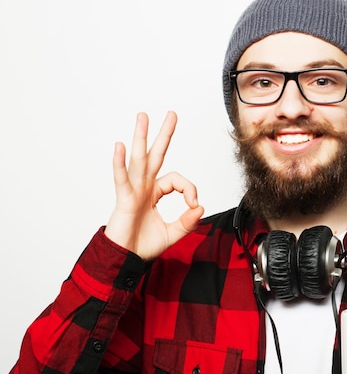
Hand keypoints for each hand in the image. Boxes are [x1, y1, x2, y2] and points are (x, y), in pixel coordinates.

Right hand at [104, 111, 203, 259]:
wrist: (125, 259)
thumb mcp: (173, 233)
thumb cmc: (143, 245)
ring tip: (143, 116)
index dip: (190, 189)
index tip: (194, 205)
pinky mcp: (124, 199)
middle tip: (171, 114)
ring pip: (139, 159)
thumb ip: (188, 221)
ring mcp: (133, 191)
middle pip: (155, 155)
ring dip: (141, 137)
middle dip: (163, 134)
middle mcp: (143, 187)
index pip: (177, 180)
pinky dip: (119, 163)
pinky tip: (120, 146)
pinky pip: (122, 178)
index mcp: (154, 193)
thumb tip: (200, 207)